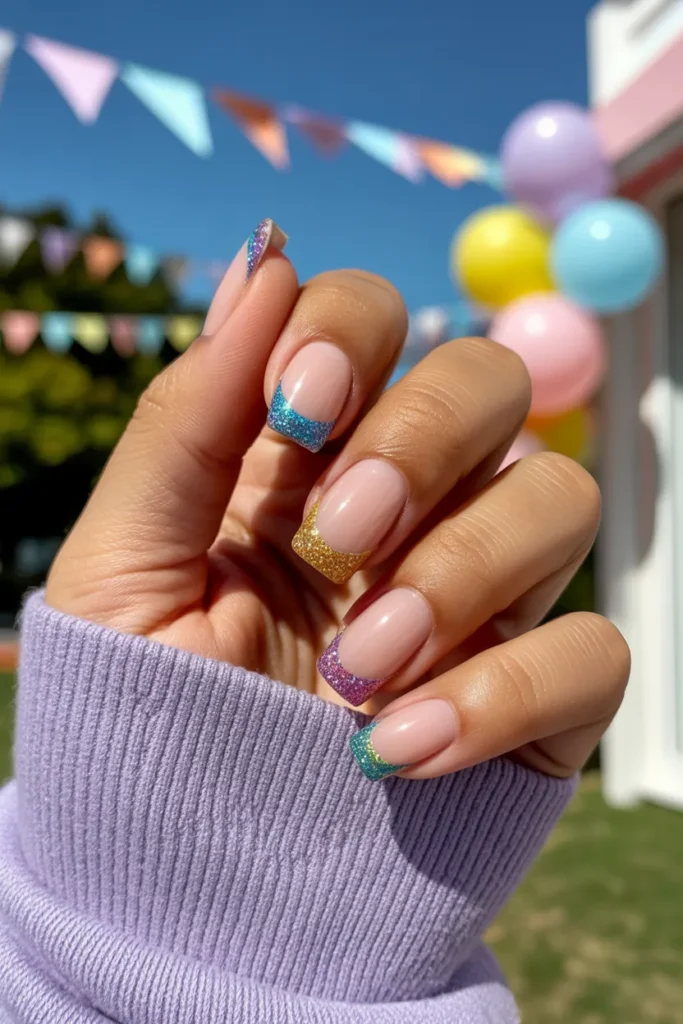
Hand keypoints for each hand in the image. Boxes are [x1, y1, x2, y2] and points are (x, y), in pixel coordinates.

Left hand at [46, 220, 629, 780]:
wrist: (185, 882)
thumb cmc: (139, 719)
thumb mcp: (122, 567)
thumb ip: (184, 418)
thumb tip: (262, 260)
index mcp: (306, 461)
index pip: (374, 318)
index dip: (352, 333)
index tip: (296, 411)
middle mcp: (409, 506)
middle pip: (490, 382)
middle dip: (421, 441)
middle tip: (337, 541)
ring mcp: (482, 595)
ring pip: (561, 498)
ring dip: (459, 575)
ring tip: (351, 673)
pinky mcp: (537, 695)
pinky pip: (593, 648)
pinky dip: (505, 691)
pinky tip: (396, 752)